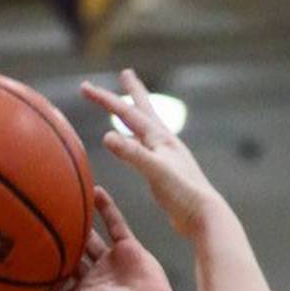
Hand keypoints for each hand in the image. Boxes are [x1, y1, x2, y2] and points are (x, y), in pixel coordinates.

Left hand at [40, 186, 173, 290]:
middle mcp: (96, 278)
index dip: (48, 267)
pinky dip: (106, 207)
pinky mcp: (129, 248)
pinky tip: (93, 190)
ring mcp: (112, 262)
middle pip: (74, 255)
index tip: (29, 248)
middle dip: (61, 243)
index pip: (60, 277)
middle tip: (43, 221)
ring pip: (93, 238)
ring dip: (81, 222)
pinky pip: (116, 223)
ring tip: (66, 202)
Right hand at [80, 69, 218, 238]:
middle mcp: (164, 142)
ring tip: (127, 111)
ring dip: (134, 118)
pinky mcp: (166, 174)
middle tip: (126, 73)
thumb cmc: (183, 194)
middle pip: (144, 110)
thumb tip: (106, 136)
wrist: (204, 217)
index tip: (84, 88)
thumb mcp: (155, 172)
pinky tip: (134, 148)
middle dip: (132, 91)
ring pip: (145, 130)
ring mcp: (166, 157)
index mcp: (160, 138)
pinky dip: (136, 144)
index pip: (127, 112)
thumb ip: (132, 154)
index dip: (105, 100)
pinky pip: (145, 151)